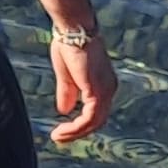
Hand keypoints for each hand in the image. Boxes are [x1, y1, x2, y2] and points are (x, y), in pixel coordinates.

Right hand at [44, 0, 116, 146]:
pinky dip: (75, 128)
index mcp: (104, 84)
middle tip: (59, 138)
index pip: (96, 111)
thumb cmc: (69, 44)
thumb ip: (67, 92)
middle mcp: (109, 89)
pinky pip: (88, 119)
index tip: (62, 130)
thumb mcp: (66, 74)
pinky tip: (61, 131)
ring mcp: (106, 91)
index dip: (80, 124)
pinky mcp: (97, 93)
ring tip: (57, 137)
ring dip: (74, 133)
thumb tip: (64, 110)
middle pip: (97, 121)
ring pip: (94, 123)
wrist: (74, 29)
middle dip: (77, 132)